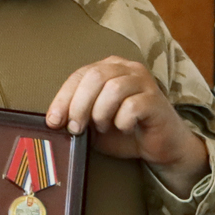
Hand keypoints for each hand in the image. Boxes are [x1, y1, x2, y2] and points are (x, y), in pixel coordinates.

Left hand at [46, 55, 209, 196]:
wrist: (160, 146)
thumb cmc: (127, 132)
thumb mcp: (95, 124)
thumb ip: (78, 116)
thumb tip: (54, 120)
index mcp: (109, 68)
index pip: (80, 75)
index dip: (63, 98)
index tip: (53, 121)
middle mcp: (127, 69)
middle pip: (95, 77)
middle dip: (79, 105)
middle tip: (75, 128)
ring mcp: (144, 82)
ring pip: (113, 89)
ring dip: (102, 114)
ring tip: (105, 127)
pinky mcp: (156, 100)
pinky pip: (132, 106)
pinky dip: (123, 122)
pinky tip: (125, 128)